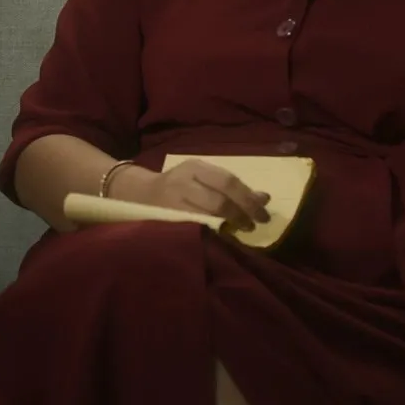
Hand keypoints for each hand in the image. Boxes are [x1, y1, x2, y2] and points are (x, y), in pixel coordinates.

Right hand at [114, 160, 269, 229]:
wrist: (139, 194)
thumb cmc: (179, 186)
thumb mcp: (203, 178)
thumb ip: (231, 187)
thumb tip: (264, 198)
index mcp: (195, 167)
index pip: (228, 181)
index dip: (248, 199)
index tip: (264, 214)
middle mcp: (183, 182)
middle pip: (219, 200)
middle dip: (241, 214)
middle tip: (254, 226)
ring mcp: (172, 202)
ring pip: (206, 216)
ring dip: (228, 226)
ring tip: (241, 231)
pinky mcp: (166, 220)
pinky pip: (194, 228)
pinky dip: (212, 233)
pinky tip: (222, 237)